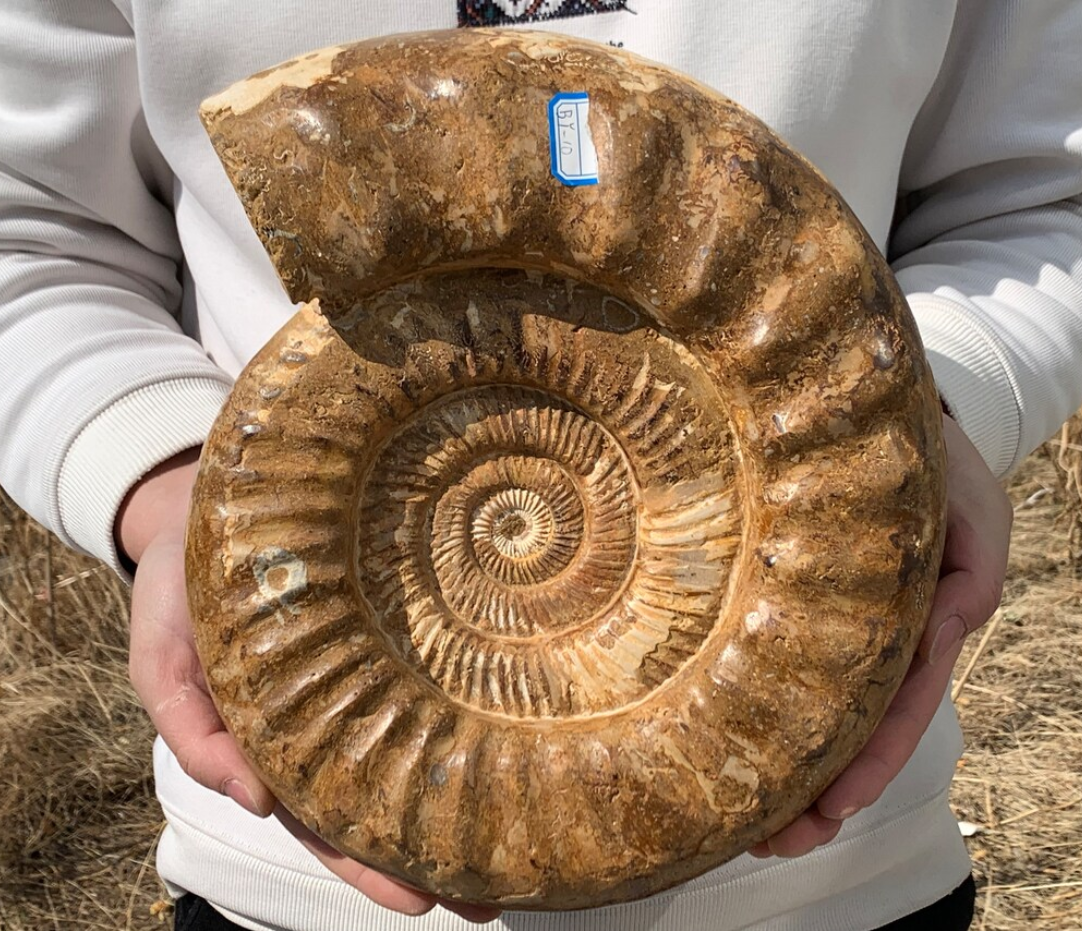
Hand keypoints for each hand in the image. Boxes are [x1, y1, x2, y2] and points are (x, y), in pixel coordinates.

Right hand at [118, 450, 499, 922]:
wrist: (204, 502)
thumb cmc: (179, 586)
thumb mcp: (160, 660)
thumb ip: (191, 730)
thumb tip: (250, 798)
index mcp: (273, 738)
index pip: (326, 819)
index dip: (369, 865)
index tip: (423, 902)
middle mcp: (326, 713)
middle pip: (384, 793)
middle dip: (431, 847)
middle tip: (492, 893)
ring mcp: (361, 668)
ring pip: (410, 737)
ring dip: (455, 785)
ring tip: (514, 833)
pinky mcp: (385, 620)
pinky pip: (419, 668)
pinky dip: (454, 699)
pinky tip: (501, 722)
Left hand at [749, 414, 1012, 857]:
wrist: (895, 422)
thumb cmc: (940, 465)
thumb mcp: (969, 518)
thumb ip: (960, 577)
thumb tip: (937, 638)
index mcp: (929, 618)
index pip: (900, 703)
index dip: (871, 759)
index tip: (836, 807)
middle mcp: (888, 633)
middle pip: (858, 724)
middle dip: (824, 789)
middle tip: (777, 841)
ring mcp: (855, 624)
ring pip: (828, 706)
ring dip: (799, 769)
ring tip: (756, 827)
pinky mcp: (815, 603)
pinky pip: (797, 662)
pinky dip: (779, 708)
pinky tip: (747, 747)